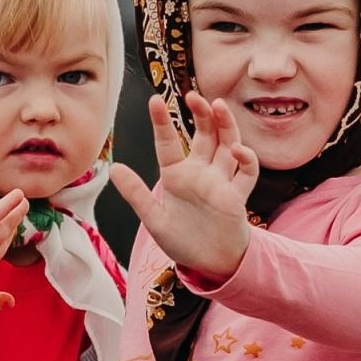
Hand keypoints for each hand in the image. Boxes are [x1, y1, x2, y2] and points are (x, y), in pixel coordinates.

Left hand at [110, 92, 258, 282]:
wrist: (210, 264)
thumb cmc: (183, 241)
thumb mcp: (153, 219)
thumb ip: (136, 194)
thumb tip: (113, 167)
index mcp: (176, 175)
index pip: (168, 143)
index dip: (162, 122)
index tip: (154, 101)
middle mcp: (200, 172)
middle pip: (205, 135)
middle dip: (201, 114)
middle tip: (194, 96)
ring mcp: (221, 181)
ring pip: (227, 144)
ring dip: (225, 124)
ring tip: (218, 105)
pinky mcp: (237, 195)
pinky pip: (246, 172)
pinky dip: (245, 158)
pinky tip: (236, 150)